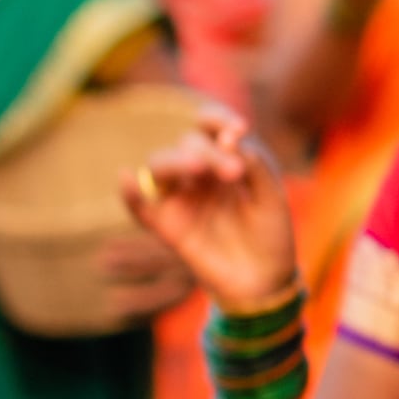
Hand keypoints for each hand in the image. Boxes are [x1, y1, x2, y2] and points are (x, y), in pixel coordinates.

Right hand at [122, 107, 302, 312]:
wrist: (265, 280)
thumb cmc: (270, 234)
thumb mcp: (273, 196)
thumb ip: (255, 165)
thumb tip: (229, 137)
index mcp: (224, 160)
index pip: (209, 127)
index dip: (217, 119)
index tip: (238, 129)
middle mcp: (198, 175)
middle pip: (187, 144)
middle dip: (208, 152)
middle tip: (233, 172)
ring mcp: (180, 199)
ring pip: (160, 165)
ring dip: (176, 161)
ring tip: (198, 168)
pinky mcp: (167, 227)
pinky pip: (140, 208)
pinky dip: (130, 194)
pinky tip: (126, 178)